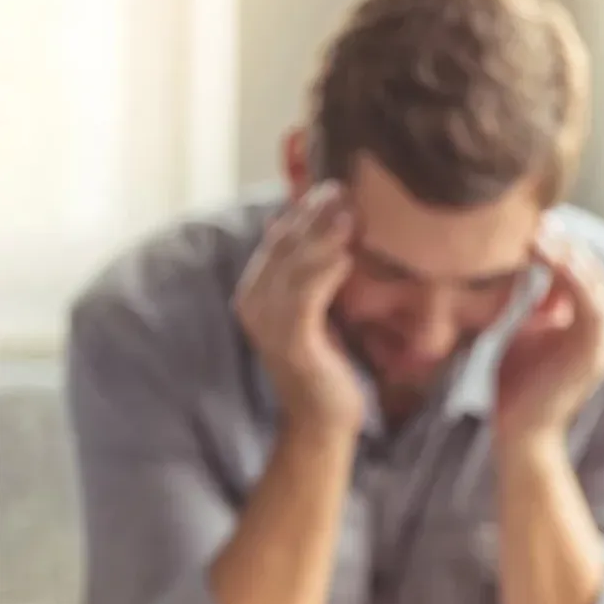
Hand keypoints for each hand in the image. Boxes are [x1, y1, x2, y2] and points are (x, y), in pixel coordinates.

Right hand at [234, 182, 362, 431]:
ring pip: (294, 265)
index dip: (305, 210)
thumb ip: (315, 275)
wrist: (322, 419)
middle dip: (314, 214)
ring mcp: (267, 321)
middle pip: (284, 245)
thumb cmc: (327, 362)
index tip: (335, 184)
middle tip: (344, 186)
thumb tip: (325, 232)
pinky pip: (306, 297)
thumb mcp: (318, 309)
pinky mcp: (290, 340)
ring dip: (323, 236)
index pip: (279, 238)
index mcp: (257, 290)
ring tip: (350, 211)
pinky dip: (325, 273)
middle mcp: (253, 301)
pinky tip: (347, 255)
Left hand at [495, 235, 603, 439]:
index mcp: (594, 324)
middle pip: (590, 270)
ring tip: (538, 230)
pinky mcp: (598, 347)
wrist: (522, 430)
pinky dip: (571, 274)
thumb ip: (542, 302)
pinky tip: (549, 254)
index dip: (559, 246)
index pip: (582, 272)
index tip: (530, 221)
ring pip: (592, 280)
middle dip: (563, 242)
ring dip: (566, 253)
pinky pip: (590, 299)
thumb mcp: (530, 330)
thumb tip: (540, 267)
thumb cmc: (520, 384)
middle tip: (534, 217)